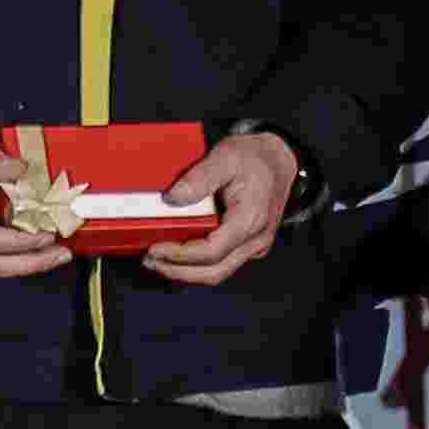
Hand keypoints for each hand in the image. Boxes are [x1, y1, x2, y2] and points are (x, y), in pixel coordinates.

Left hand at [141, 127, 310, 285]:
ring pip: (218, 272)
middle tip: (149, 260)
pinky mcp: (248, 245)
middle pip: (214, 271)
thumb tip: (172, 198)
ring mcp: (254, 245)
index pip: (212, 251)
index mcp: (250, 219)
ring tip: (157, 261)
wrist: (279, 160)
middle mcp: (256, 239)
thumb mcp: (226, 156)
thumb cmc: (255, 158)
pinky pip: (222, 263)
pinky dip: (197, 265)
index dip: (180, 255)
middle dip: (178, 271)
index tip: (155, 248)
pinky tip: (176, 255)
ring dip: (185, 272)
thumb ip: (199, 177)